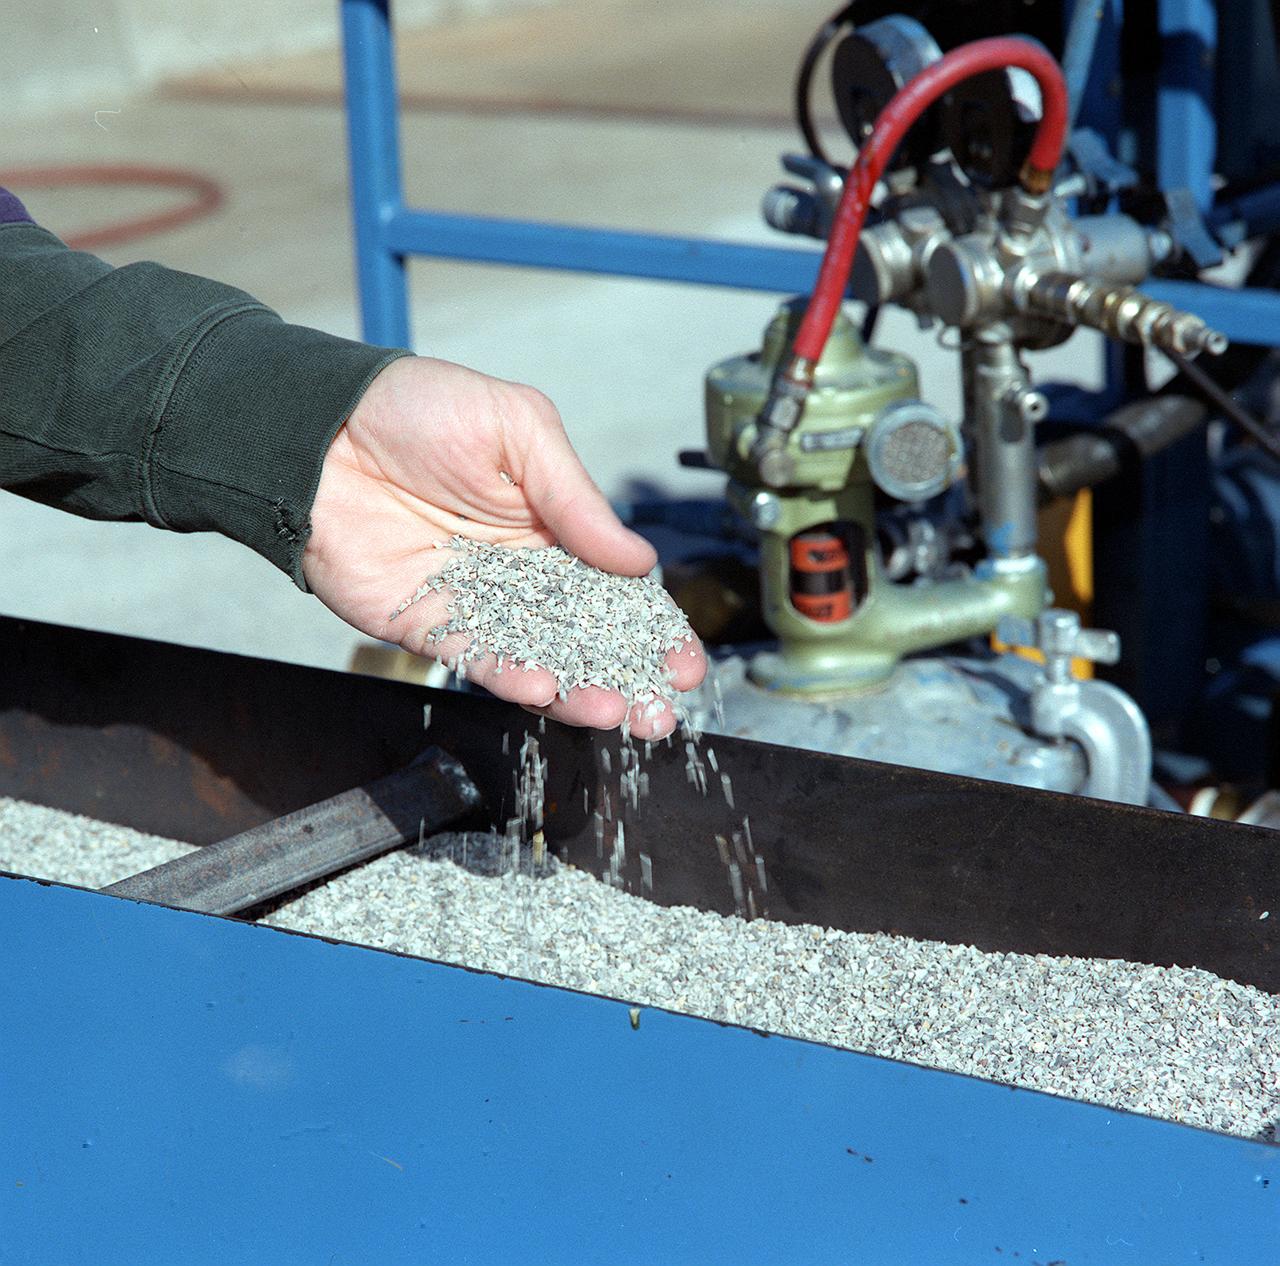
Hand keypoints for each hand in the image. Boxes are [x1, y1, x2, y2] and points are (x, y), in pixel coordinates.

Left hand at [303, 355, 705, 737]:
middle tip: (660, 711)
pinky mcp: (426, 623)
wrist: (319, 426)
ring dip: (576, 691)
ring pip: (537, 659)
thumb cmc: (418, 407)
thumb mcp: (518, 430)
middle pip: (584, 638)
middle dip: (626, 677)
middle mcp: (519, 572)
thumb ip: (576, 498)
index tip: (684, 662)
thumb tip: (638, 560)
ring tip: (614, 713)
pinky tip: (544, 689)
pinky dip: (510, 678)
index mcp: (552, 526)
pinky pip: (476, 657)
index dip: (652, 627)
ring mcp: (475, 603)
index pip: (616, 589)